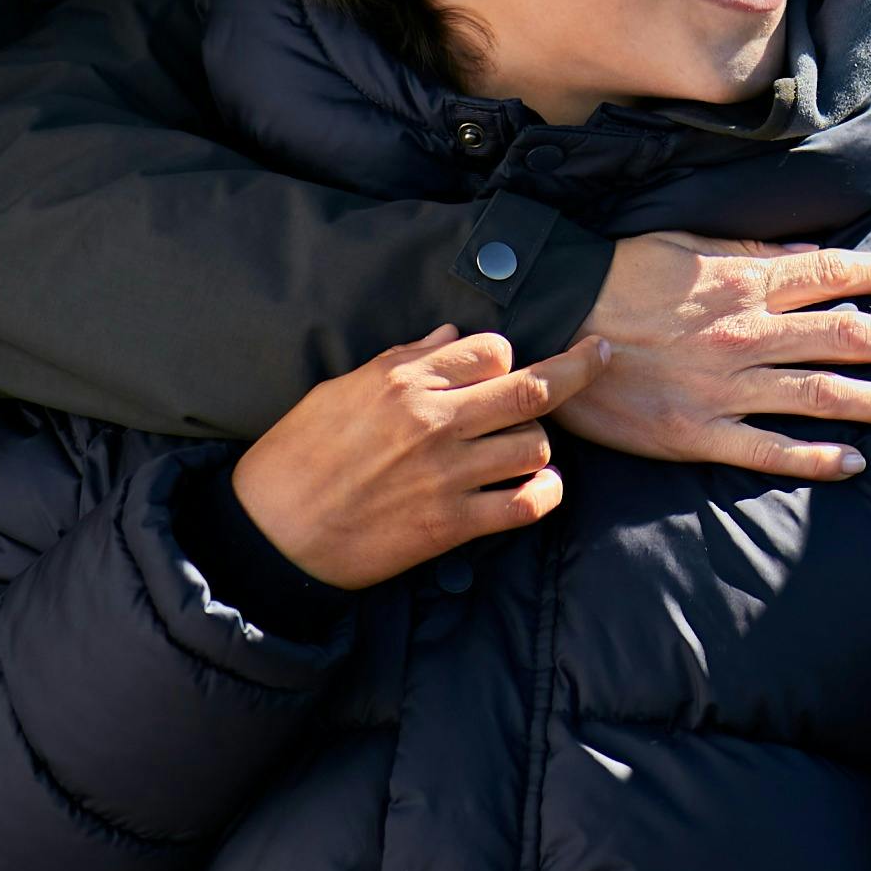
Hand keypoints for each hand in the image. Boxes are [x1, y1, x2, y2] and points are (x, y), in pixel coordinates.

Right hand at [231, 324, 608, 589]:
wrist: (270, 534)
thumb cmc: (296, 456)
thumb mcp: (339, 390)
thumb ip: (402, 360)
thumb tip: (451, 336)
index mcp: (404, 382)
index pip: (491, 349)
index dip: (506, 355)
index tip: (507, 365)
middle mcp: (434, 421)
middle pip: (531, 387)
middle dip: (578, 367)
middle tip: (601, 355)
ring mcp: (447, 474)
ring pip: (535, 444)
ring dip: (540, 443)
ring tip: (524, 449)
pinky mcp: (450, 524)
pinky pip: (525, 504)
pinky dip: (544, 494)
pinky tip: (540, 489)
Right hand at [570, 232, 870, 481]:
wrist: (552, 320)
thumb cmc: (618, 275)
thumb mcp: (687, 245)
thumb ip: (751, 253)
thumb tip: (808, 257)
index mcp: (743, 283)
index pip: (829, 273)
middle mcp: (745, 334)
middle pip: (841, 335)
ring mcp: (724, 387)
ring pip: (817, 394)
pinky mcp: (697, 431)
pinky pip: (767, 449)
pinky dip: (813, 458)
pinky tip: (852, 464)